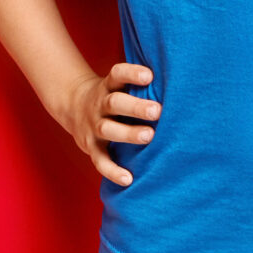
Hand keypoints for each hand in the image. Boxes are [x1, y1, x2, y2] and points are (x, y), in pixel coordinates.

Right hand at [58, 63, 158, 186]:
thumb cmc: (112, 95)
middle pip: (114, 103)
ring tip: (149, 136)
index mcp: (108, 86)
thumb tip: (180, 86)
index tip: (149, 75)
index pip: (117, 74)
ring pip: (108, 129)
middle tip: (157, 110)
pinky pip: (100, 160)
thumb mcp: (118, 84)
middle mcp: (99, 104)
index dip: (131, 73)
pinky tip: (128, 179)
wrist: (73, 105)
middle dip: (135, 107)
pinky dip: (113, 171)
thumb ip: (140, 86)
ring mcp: (94, 126)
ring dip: (128, 134)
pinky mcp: (90, 147)